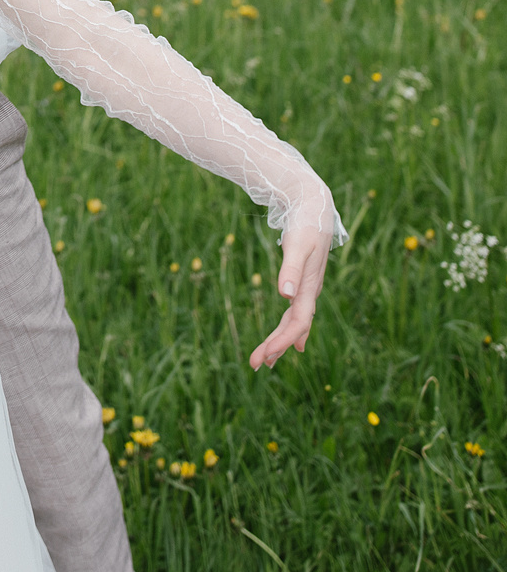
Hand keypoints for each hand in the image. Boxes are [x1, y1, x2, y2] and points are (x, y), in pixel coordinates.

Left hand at [248, 217, 332, 369]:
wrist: (315, 205)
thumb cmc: (306, 224)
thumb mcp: (297, 244)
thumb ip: (290, 268)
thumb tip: (285, 295)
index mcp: (309, 287)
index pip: (296, 323)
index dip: (280, 342)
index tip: (263, 357)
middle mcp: (309, 292)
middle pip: (293, 327)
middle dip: (275, 347)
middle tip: (255, 366)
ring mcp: (307, 288)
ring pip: (294, 322)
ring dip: (280, 340)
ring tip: (266, 360)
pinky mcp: (302, 282)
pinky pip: (296, 312)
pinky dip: (289, 328)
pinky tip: (288, 340)